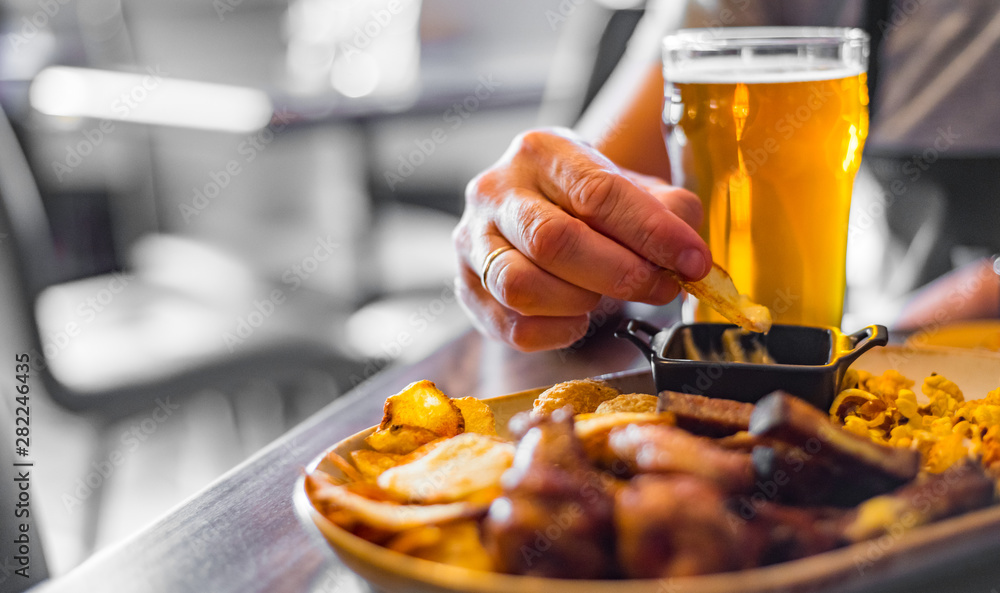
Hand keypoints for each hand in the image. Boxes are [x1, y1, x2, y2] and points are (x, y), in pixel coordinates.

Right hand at [453, 128, 709, 350]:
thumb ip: (669, 212)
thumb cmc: (590, 201)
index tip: (693, 262)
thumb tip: (690, 256)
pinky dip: (555, 331)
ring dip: (578, 301)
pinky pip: (511, 325)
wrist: (538, 207)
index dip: (652, 233)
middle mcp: (496, 190)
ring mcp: (473, 240)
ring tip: (604, 297)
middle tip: (660, 287)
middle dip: (619, 274)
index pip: (598, 193)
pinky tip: (577, 318)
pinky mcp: (466, 286)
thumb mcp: (634, 187)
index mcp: (542, 152)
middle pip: (554, 241)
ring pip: (521, 286)